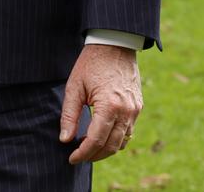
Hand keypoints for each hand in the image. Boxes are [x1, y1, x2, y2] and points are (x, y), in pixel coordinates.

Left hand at [60, 44, 141, 163]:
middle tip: (78, 156)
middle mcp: (126, 111)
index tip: (71, 158)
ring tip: (89, 148)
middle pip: (111, 146)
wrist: (114, 44)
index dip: (83, 153)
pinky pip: (129, 132)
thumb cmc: (91, 63)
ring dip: (106, 150)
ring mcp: (135, 110)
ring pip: (122, 143)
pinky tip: (103, 136)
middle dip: (94, 155)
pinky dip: (116, 139)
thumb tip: (65, 139)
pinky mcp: (138, 107)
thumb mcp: (74, 86)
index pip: (96, 140)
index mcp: (109, 106)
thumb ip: (69, 114)